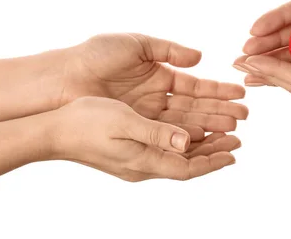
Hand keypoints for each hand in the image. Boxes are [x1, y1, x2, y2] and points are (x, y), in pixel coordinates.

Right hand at [50, 97, 239, 180]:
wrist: (54, 130)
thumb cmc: (86, 123)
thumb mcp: (124, 122)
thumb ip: (156, 132)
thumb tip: (186, 141)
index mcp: (144, 161)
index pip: (188, 168)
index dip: (213, 161)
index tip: (233, 152)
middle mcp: (143, 165)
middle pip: (187, 163)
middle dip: (214, 152)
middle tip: (236, 139)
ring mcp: (136, 160)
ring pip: (178, 156)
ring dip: (202, 145)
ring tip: (222, 133)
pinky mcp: (130, 151)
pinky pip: (165, 149)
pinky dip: (183, 141)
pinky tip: (190, 131)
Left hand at [62, 33, 247, 138]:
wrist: (63, 78)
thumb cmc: (96, 55)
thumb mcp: (137, 43)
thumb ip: (170, 50)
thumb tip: (200, 58)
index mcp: (159, 74)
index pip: (196, 85)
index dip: (218, 89)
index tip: (240, 92)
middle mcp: (157, 97)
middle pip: (195, 106)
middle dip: (220, 111)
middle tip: (244, 116)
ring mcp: (147, 115)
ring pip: (184, 122)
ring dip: (209, 126)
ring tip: (233, 130)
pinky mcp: (136, 128)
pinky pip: (165, 133)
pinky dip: (186, 136)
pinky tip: (205, 138)